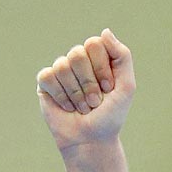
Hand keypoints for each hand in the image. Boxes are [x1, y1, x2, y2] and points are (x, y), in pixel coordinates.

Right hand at [36, 30, 134, 152]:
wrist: (92, 140)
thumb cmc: (110, 116)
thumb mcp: (126, 87)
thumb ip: (122, 57)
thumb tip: (105, 31)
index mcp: (98, 58)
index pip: (94, 44)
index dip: (101, 69)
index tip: (108, 89)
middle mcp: (78, 61)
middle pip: (77, 54)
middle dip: (89, 83)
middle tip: (95, 102)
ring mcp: (61, 70)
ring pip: (63, 66)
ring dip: (77, 93)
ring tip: (83, 108)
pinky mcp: (45, 82)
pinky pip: (48, 76)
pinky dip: (61, 96)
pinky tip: (67, 107)